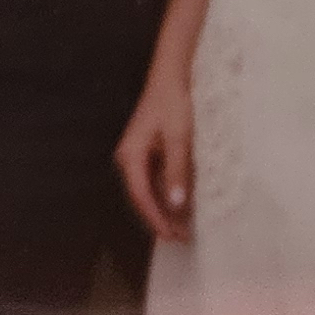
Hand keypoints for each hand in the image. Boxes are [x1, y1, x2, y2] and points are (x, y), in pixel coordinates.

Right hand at [117, 81, 195, 243]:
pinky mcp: (150, 152)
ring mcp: (139, 156)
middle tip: (181, 238)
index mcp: (131, 156)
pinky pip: (157, 180)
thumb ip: (177, 171)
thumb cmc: (173, 102)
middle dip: (161, 218)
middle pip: (143, 197)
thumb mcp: (179, 138)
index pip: (141, 196)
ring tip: (184, 228)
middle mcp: (130, 159)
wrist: (172, 76)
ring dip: (166, 209)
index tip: (170, 235)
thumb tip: (175, 204)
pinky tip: (183, 205)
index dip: (155, 218)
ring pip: (150, 191)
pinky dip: (168, 193)